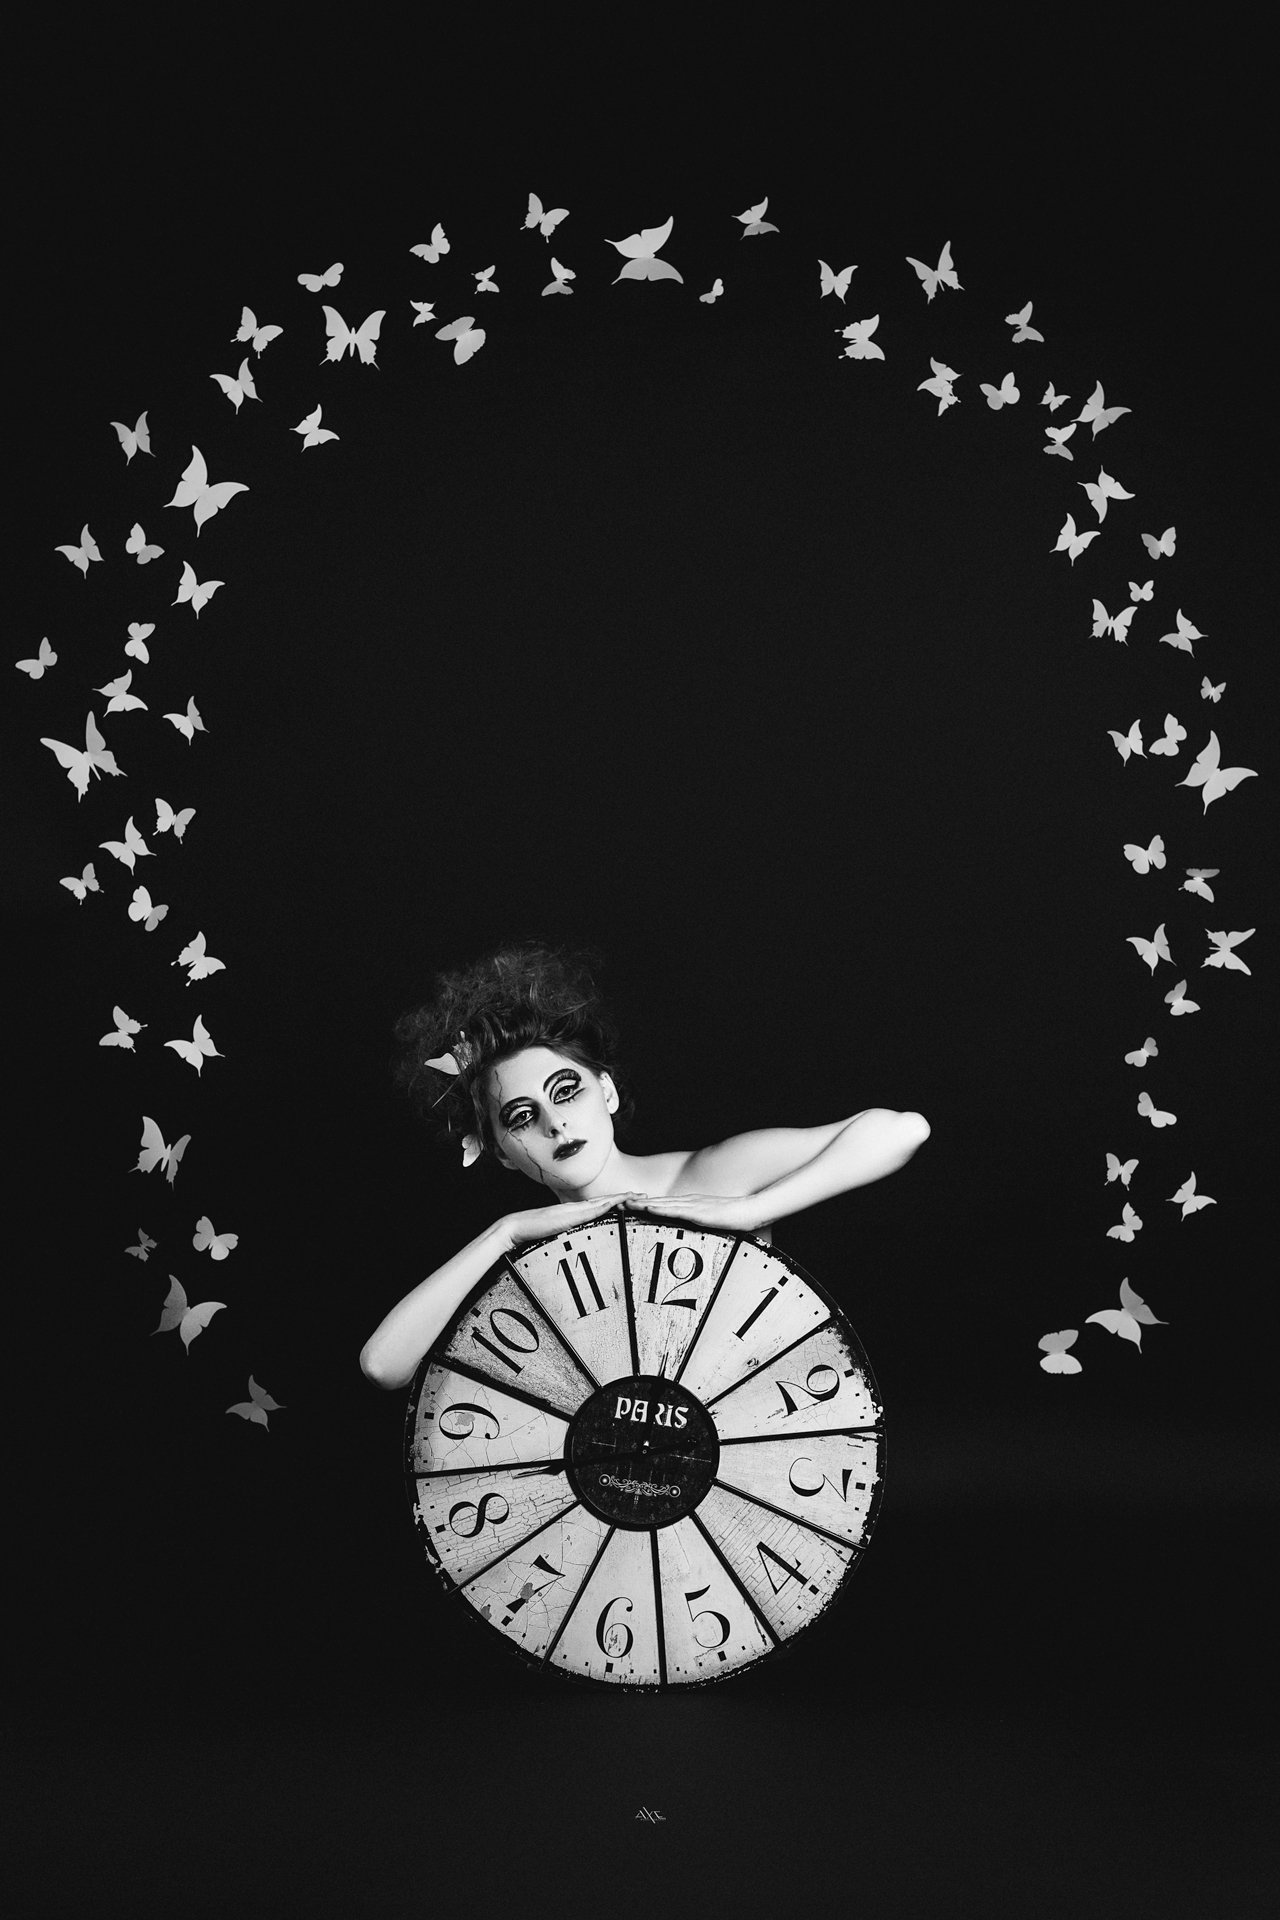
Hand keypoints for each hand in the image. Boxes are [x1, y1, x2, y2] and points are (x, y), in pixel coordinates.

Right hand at [502, 1193, 645, 1249]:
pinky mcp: (570, 1215)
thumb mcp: (555, 1233)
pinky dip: (607, 1204)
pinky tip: (618, 1204)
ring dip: (620, 1198)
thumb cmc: (532, 1232)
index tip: (631, 1199)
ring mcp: (573, 1209)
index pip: (599, 1205)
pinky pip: (593, 1208)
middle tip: (643, 1194)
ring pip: (602, 1201)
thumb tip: (576, 1241)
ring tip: (637, 1196)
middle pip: (605, 1200)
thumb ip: (566, 1233)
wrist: (517, 1227)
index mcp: (573, 1212)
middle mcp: (576, 1207)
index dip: (616, 1201)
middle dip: (624, 1197)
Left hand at [621, 1192, 766, 1234]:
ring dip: (642, 1204)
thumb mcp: (715, 1222)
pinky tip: (647, 1208)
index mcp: (692, 1204)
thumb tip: (697, 1236)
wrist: (751, 1211)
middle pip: (658, 1202)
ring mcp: (692, 1205)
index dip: (646, 1204)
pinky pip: (674, 1210)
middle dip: (638, 1202)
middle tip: (618, 1201)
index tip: (630, 1205)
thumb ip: (705, 1226)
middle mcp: (689, 1201)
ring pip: (662, 1204)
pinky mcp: (698, 1211)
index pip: (664, 1204)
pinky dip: (659, 1209)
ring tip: (626, 1204)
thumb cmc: (736, 1218)